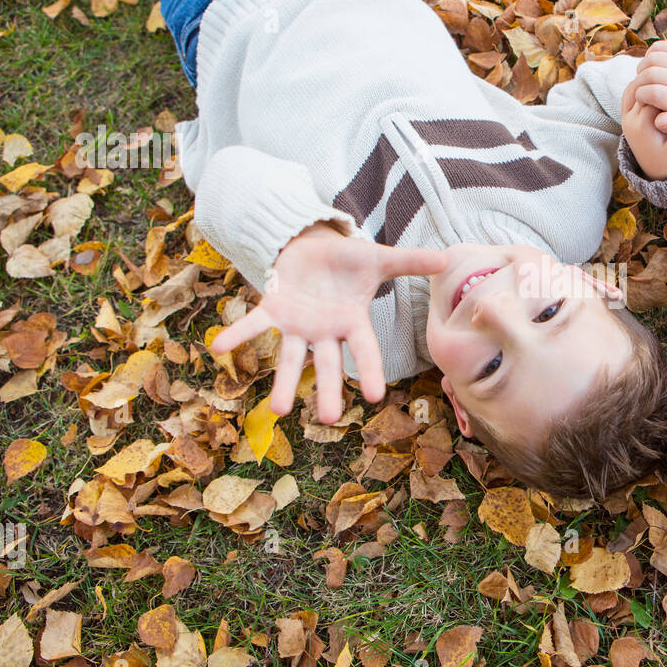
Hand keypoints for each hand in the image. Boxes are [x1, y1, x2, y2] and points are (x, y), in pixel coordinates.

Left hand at [210, 222, 447, 421]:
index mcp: (352, 323)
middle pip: (326, 366)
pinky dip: (237, 336)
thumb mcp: (378, 258)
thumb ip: (409, 262)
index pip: (364, 351)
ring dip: (282, 383)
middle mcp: (324, 332)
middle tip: (326, 419)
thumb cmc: (347, 261)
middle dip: (326, 391)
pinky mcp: (272, 310)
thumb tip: (448, 259)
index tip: (374, 398)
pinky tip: (218, 348)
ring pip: (289, 359)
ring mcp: (297, 326)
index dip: (370, 372)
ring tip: (276, 410)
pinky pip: (253, 325)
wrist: (311, 247)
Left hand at [621, 40, 666, 179]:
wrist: (652, 170)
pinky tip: (656, 82)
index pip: (654, 96)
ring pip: (633, 87)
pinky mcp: (625, 114)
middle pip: (642, 88)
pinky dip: (641, 84)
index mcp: (642, 127)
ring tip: (664, 77)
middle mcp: (630, 120)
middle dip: (657, 81)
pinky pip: (630, 92)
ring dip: (647, 80)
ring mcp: (625, 117)